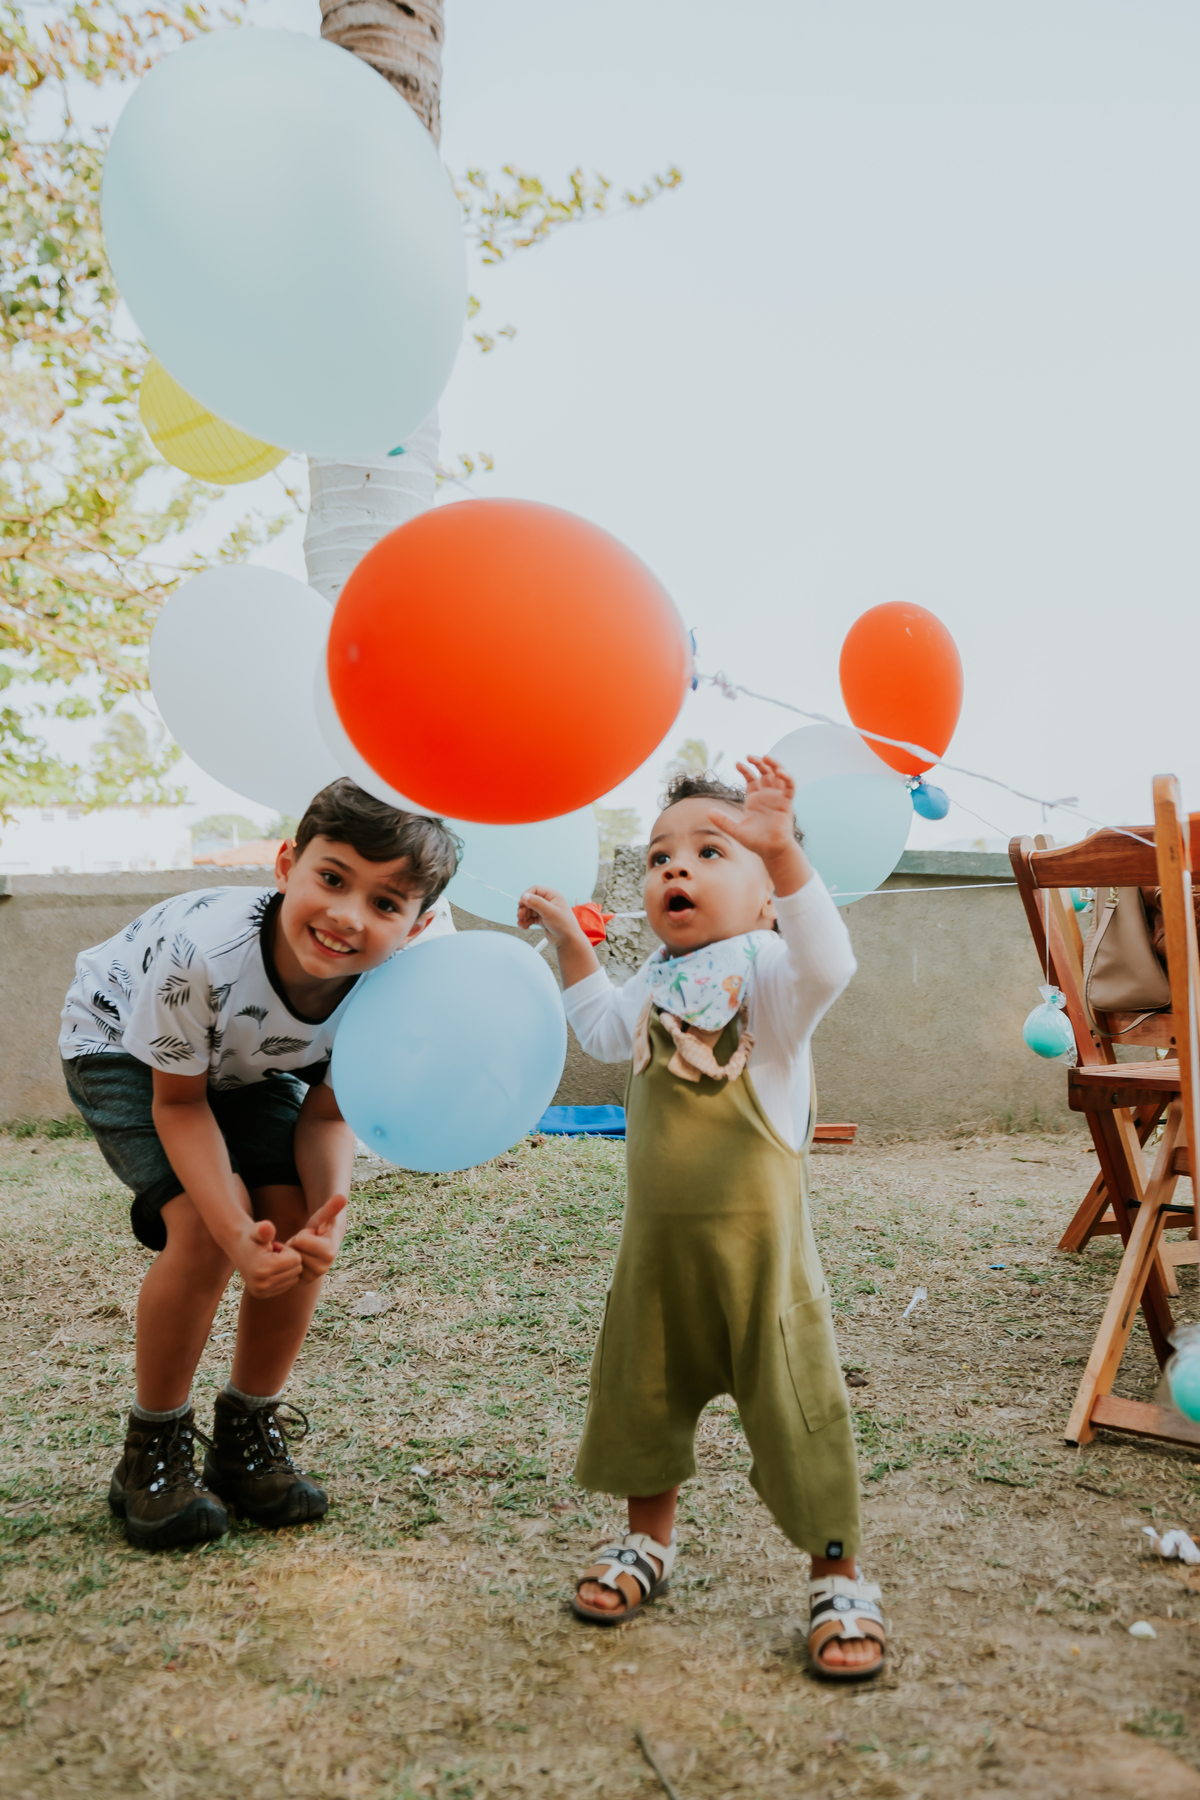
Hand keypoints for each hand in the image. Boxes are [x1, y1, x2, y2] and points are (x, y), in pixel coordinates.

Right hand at [233, 1218, 303, 1298]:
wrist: (238, 1248)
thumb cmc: (252, 1236)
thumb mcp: (258, 1229)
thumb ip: (264, 1228)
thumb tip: (266, 1227)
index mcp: (262, 1269)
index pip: (296, 1259)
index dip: (287, 1249)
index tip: (273, 1247)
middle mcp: (261, 1285)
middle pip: (296, 1270)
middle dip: (288, 1259)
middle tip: (272, 1254)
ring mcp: (262, 1292)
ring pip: (294, 1278)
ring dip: (286, 1267)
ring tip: (271, 1260)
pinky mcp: (263, 1295)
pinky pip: (287, 1285)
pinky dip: (282, 1275)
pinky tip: (270, 1269)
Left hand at [286, 1194, 346, 1284]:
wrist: (321, 1243)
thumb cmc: (322, 1225)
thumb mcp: (324, 1216)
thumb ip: (331, 1207)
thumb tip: (342, 1197)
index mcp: (329, 1252)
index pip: (300, 1240)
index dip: (303, 1234)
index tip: (312, 1234)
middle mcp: (323, 1268)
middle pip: (293, 1251)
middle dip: (296, 1244)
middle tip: (305, 1243)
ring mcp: (312, 1277)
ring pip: (288, 1261)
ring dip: (292, 1253)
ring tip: (303, 1250)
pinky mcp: (303, 1282)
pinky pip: (286, 1269)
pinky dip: (288, 1263)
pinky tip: (297, 1259)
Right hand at [518, 886, 587, 948]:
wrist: (568, 941)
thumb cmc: (564, 925)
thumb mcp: (549, 912)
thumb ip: (536, 903)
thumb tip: (524, 896)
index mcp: (553, 895)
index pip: (536, 890)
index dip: (527, 896)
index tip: (521, 904)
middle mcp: (549, 902)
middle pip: (531, 900)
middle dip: (524, 908)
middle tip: (520, 915)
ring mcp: (545, 911)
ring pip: (530, 909)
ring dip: (524, 916)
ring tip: (521, 923)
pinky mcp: (543, 919)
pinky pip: (531, 917)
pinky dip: (526, 921)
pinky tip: (525, 926)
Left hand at [710, 755, 810, 897]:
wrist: (770, 851)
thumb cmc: (756, 842)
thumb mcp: (736, 830)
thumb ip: (723, 821)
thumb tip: (708, 812)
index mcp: (755, 799)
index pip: (751, 778)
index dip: (745, 770)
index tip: (736, 763)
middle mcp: (767, 796)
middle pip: (765, 772)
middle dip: (758, 762)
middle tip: (749, 756)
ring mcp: (777, 798)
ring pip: (779, 775)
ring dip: (774, 764)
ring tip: (766, 757)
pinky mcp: (786, 803)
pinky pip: (790, 787)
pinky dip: (787, 777)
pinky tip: (780, 772)